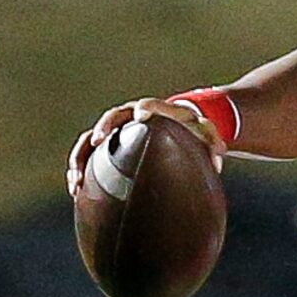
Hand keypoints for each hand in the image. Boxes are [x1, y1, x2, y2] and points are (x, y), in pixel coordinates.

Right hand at [68, 98, 220, 195]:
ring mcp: (114, 131)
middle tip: (98, 140)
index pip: (147, 106)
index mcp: (154, 111)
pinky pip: (86, 156)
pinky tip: (76, 190)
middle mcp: (128, 117)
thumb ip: (212, 143)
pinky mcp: (104, 146)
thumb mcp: (204, 133)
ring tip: (76, 182)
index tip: (143, 116)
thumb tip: (220, 158)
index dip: (145, 109)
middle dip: (104, 127)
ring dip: (80, 158)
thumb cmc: (191, 129)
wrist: (175, 123)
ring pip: (90, 140)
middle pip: (111, 118)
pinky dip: (79, 170)